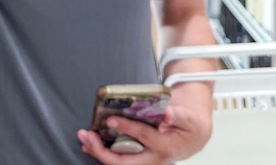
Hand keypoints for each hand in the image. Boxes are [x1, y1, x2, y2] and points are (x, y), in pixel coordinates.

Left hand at [77, 99, 211, 163]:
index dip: (127, 128)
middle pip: (124, 161)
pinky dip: (103, 152)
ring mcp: (145, 162)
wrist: (191, 138)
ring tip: (84, 138)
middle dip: (103, 152)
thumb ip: (175, 115)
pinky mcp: (138, 160)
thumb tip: (166, 114)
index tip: (111, 119)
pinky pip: (118, 160)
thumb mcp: (186, 118)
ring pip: (119, 163)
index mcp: (166, 147)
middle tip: (88, 136)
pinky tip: (90, 144)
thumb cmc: (187, 125)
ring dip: (99, 152)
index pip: (143, 137)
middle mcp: (153, 159)